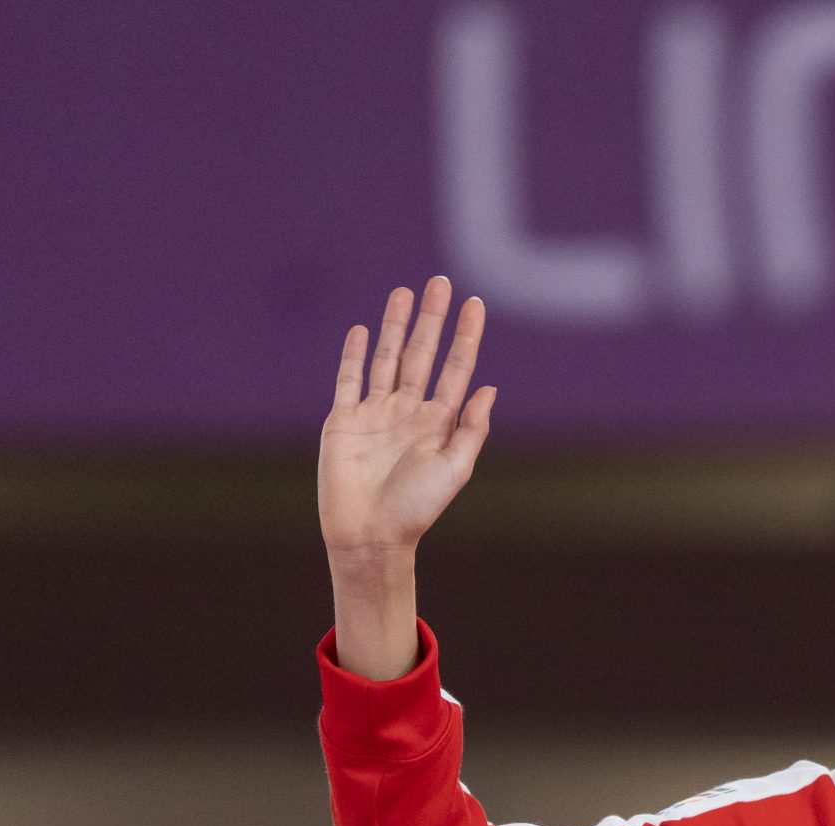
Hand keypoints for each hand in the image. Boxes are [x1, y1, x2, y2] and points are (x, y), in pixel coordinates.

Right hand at [319, 276, 495, 557]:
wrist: (370, 534)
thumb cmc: (417, 509)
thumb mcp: (455, 469)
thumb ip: (472, 428)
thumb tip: (490, 387)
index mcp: (438, 422)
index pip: (455, 368)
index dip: (465, 336)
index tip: (475, 303)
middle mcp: (408, 412)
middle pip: (421, 354)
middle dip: (431, 319)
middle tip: (440, 282)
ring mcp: (375, 414)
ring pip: (385, 358)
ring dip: (394, 326)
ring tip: (404, 292)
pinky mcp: (344, 421)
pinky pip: (349, 380)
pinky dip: (353, 354)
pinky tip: (361, 330)